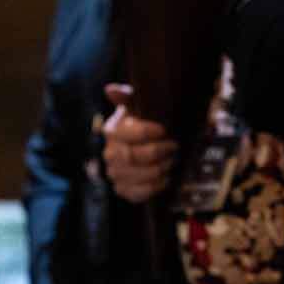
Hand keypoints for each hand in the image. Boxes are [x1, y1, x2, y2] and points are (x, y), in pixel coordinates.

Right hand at [100, 83, 175, 202]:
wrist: (143, 148)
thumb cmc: (142, 124)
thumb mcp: (137, 107)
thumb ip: (127, 97)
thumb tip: (110, 89)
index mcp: (111, 131)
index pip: (126, 134)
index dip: (147, 132)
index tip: (164, 130)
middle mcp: (109, 154)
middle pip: (133, 157)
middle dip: (158, 152)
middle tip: (173, 146)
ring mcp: (115, 173)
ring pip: (139, 176)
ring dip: (161, 169)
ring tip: (172, 160)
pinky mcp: (123, 190)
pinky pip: (139, 193)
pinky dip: (156, 186)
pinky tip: (166, 177)